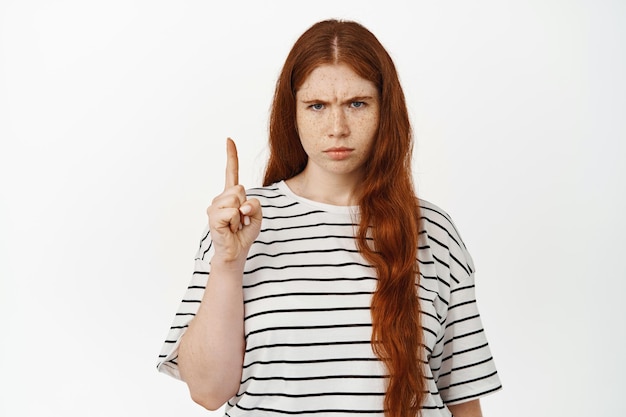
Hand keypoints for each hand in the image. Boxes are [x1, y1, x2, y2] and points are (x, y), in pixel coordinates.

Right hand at [207, 138, 261, 263]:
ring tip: (235, 224)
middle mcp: (220, 198)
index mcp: (231, 195)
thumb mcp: (257, 216)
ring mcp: (214, 206)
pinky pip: (232, 211)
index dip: (231, 156)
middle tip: (241, 219)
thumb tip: (242, 206)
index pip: (231, 172)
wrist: (236, 251)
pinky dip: (235, 221)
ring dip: (241, 215)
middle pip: (240, 188)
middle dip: (247, 205)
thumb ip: (255, 205)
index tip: (229, 139)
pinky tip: (229, 228)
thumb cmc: (244, 233)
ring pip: (236, 199)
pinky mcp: (213, 217)